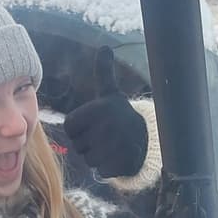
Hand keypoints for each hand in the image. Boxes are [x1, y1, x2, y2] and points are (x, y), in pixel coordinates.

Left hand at [64, 46, 147, 177]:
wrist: (147, 139)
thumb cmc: (120, 116)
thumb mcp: (111, 93)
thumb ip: (104, 72)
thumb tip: (106, 47)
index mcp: (99, 108)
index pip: (69, 126)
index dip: (78, 129)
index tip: (93, 124)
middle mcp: (106, 125)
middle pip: (77, 145)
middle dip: (88, 144)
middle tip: (105, 136)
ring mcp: (114, 146)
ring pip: (88, 159)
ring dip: (97, 156)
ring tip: (111, 146)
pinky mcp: (119, 164)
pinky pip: (100, 170)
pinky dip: (107, 168)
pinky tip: (118, 157)